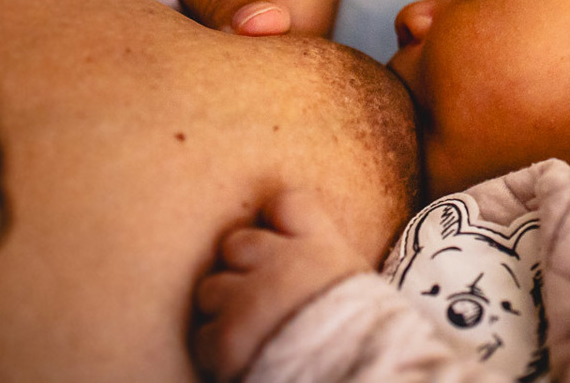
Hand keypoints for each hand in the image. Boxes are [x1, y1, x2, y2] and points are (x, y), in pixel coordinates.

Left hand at [194, 190, 371, 381]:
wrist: (364, 373)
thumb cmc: (366, 335)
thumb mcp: (358, 283)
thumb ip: (325, 260)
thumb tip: (307, 255)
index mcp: (320, 247)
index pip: (287, 203)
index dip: (276, 220)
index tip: (278, 240)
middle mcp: (281, 263)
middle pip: (236, 243)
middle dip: (240, 268)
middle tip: (258, 297)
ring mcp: (249, 299)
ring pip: (211, 289)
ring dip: (224, 309)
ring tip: (250, 333)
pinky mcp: (226, 339)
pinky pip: (204, 336)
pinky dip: (217, 350)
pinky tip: (242, 359)